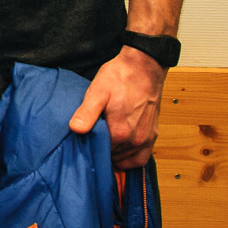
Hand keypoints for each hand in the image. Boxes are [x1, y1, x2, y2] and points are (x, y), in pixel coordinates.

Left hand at [68, 44, 167, 168]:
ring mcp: (146, 139)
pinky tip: (121, 150)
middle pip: (112, 157)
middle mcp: (135, 140)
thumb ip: (87, 113)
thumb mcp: (97, 92)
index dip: (89, 147)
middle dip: (102, 151)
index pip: (100, 154)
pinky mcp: (152, 135)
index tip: (84, 139)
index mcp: (120, 132)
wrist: (144, 67)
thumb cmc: (120, 77)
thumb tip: (75, 129)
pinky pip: (141, 158)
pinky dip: (131, 158)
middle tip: (92, 138)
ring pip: (126, 160)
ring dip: (115, 155)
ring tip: (105, 141)